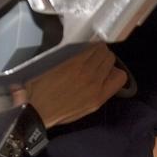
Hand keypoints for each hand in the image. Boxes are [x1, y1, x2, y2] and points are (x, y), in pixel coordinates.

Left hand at [12, 44, 127, 127]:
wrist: (34, 109)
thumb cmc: (57, 111)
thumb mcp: (85, 109)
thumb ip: (98, 94)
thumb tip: (104, 79)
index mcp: (99, 98)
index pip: (121, 76)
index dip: (113, 70)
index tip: (105, 70)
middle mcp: (95, 83)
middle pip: (110, 59)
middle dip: (103, 57)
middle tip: (92, 58)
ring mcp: (84, 71)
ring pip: (101, 49)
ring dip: (95, 48)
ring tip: (85, 53)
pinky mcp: (71, 62)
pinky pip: (87, 47)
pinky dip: (86, 46)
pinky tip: (78, 50)